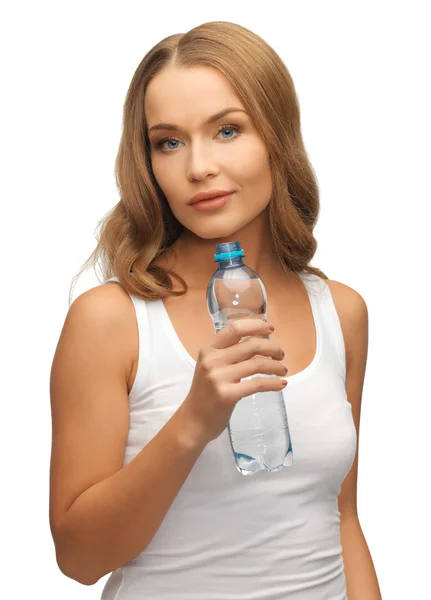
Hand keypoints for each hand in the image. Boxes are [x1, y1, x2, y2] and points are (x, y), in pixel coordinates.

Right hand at [181, 319, 287, 444]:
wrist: (193, 421)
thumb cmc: (206, 393)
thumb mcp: (212, 367)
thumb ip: (231, 354)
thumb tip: (261, 343)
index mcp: (209, 349)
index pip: (235, 328)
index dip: (255, 325)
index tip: (271, 328)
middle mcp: (212, 360)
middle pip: (251, 345)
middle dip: (272, 347)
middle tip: (280, 355)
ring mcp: (219, 377)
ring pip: (257, 364)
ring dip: (276, 366)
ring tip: (283, 370)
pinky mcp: (227, 395)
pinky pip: (257, 384)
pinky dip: (273, 383)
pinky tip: (282, 384)